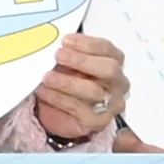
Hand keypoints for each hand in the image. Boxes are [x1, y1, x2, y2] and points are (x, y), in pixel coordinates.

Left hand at [33, 32, 126, 147]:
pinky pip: (79, 108)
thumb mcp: (68, 63)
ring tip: (47, 77)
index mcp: (114, 62)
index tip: (66, 41)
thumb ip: (67, 52)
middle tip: (59, 56)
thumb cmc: (67, 82)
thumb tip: (55, 42)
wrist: (57, 111)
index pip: (107, 49)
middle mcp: (117, 83)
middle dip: (82, 61)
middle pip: (109, 69)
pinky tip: (45, 91)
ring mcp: (111, 104)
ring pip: (94, 91)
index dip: (86, 44)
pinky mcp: (97, 122)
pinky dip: (58, 98)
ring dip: (67, 82)